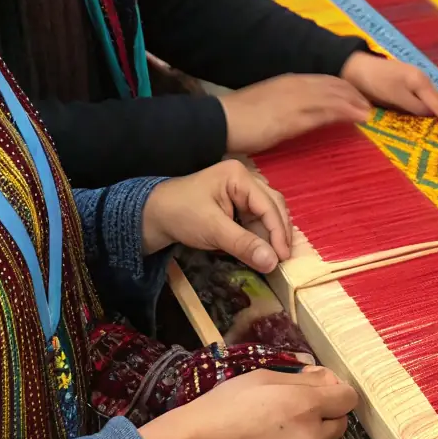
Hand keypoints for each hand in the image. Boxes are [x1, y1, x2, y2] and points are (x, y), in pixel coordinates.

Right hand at [139, 367, 356, 438]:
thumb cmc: (222, 407)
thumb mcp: (261, 378)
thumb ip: (301, 378)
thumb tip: (325, 379)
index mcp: (306, 405)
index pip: (348, 399)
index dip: (336, 392)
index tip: (321, 391)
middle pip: (339, 426)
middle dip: (323, 417)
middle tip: (292, 412)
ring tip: (272, 436)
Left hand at [141, 161, 290, 272]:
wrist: (153, 216)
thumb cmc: (181, 214)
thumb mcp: (213, 230)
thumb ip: (244, 244)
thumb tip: (272, 262)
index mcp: (239, 176)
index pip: (268, 204)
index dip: (278, 232)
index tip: (283, 258)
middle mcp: (244, 179)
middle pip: (272, 206)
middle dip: (278, 232)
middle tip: (283, 259)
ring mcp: (240, 191)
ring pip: (265, 213)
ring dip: (270, 235)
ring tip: (275, 257)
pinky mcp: (235, 204)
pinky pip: (254, 219)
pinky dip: (259, 235)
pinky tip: (262, 250)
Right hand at [220, 74, 371, 154]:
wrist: (221, 121)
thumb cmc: (240, 118)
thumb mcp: (267, 104)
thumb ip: (286, 104)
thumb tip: (298, 112)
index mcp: (288, 81)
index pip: (323, 80)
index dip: (343, 88)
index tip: (357, 97)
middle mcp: (295, 85)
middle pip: (334, 86)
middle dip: (354, 94)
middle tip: (370, 105)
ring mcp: (296, 99)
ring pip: (335, 96)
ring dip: (355, 103)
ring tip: (371, 112)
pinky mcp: (295, 116)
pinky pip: (327, 111)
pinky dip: (347, 112)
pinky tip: (359, 117)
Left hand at [341, 52, 437, 145]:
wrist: (356, 69)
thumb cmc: (374, 80)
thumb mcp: (394, 94)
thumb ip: (413, 106)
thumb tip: (430, 114)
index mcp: (422, 82)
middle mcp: (424, 85)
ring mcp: (417, 89)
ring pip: (435, 109)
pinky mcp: (409, 95)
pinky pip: (425, 109)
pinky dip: (434, 120)